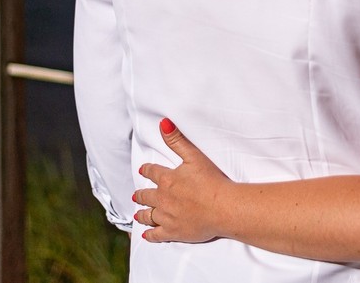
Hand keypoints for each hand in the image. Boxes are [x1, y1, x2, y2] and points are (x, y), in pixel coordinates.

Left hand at [133, 118, 232, 242]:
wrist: (222, 207)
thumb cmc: (211, 181)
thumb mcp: (194, 156)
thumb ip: (177, 140)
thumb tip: (163, 124)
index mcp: (167, 179)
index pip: (152, 172)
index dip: (147, 170)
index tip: (143, 170)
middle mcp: (162, 198)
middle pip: (146, 196)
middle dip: (141, 195)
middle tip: (137, 195)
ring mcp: (166, 216)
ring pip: (148, 216)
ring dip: (142, 214)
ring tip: (138, 214)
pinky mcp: (173, 231)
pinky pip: (156, 234)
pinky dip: (150, 234)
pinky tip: (147, 234)